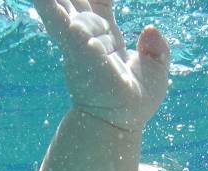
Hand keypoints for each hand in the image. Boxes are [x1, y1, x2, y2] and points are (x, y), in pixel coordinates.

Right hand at [33, 0, 169, 130]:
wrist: (122, 121)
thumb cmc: (136, 101)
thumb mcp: (156, 71)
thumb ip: (158, 48)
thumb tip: (149, 30)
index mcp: (107, 34)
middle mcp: (89, 33)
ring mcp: (79, 39)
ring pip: (63, 5)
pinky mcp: (76, 49)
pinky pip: (59, 22)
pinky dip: (49, 8)